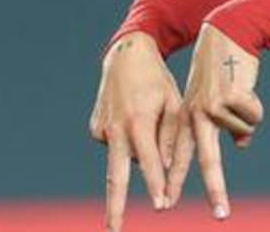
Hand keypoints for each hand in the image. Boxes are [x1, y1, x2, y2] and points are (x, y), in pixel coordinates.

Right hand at [89, 31, 183, 231]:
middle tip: (114, 230)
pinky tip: (132, 116)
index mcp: (139, 121)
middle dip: (116, 205)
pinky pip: (118, 145)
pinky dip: (129, 139)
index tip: (163, 203)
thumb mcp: (174, 103)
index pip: (150, 160)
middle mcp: (116, 128)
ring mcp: (102, 129)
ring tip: (146, 115)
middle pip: (116, 175)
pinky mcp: (95, 129)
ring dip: (138, 150)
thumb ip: (172, 137)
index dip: (157, 183)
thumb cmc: (158, 81)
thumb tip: (166, 169)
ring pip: (125, 156)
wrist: (127, 56)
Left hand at [168, 23, 262, 220]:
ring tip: (238, 89)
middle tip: (221, 214)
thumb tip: (241, 146)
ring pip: (243, 130)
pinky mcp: (231, 96)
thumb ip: (220, 124)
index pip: (180, 156)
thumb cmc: (222, 66)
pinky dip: (256, 103)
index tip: (166, 205)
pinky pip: (254, 115)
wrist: (227, 33)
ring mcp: (213, 106)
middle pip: (207, 160)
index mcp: (186, 117)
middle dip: (216, 189)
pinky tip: (246, 84)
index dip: (174, 180)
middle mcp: (195, 115)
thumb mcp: (214, 96)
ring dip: (248, 114)